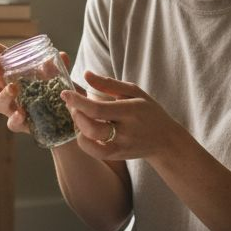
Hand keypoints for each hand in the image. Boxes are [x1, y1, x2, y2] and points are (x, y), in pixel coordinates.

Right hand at [0, 36, 74, 135]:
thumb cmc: (57, 95)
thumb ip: (56, 68)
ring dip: (2, 94)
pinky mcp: (21, 125)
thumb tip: (62, 55)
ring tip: (12, 88)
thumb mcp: (57, 78)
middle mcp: (8, 92)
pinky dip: (16, 118)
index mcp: (13, 77)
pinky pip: (14, 124)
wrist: (68, 119)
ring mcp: (13, 109)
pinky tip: (21, 113)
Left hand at [60, 70, 182, 160]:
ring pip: (90, 143)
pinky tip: (85, 130)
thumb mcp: (134, 92)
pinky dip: (84, 141)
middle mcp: (125, 131)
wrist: (165, 140)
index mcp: (130, 111)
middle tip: (72, 105)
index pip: (98, 109)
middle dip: (75, 115)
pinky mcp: (117, 156)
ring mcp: (121, 146)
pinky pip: (94, 152)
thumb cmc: (148, 112)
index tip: (65, 93)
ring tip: (79, 116)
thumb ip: (108, 83)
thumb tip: (86, 74)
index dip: (78, 102)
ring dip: (78, 128)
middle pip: (91, 128)